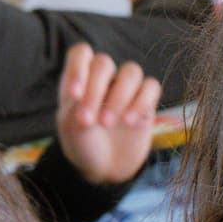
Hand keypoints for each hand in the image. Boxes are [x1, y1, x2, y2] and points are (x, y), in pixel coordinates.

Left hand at [54, 43, 161, 185]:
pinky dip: (142, 102)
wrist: (103, 168)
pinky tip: (131, 122)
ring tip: (110, 124)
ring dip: (120, 96)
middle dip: (95, 91)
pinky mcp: (147, 102)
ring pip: (131, 71)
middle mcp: (104, 78)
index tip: (74, 95)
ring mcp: (127, 88)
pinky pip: (151, 87)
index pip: (81, 53)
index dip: (79, 68)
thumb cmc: (82, 143)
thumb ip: (78, 104)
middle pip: (104, 63)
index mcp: (80, 77)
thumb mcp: (70, 126)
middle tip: (89, 121)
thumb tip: (92, 89)